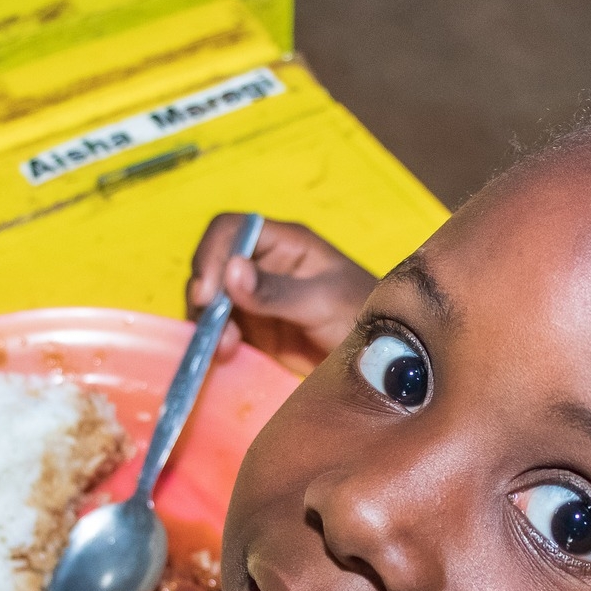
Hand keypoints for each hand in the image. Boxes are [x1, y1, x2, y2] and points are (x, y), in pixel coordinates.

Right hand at [186, 214, 376, 374]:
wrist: (384, 360)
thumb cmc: (365, 318)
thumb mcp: (323, 302)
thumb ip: (276, 290)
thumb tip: (231, 271)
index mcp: (285, 242)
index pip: (232, 230)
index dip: (213, 254)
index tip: (207, 293)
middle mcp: (264, 264)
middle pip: (214, 264)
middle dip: (206, 293)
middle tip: (212, 328)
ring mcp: (256, 297)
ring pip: (211, 299)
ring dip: (208, 321)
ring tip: (224, 348)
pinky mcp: (254, 329)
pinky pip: (220, 328)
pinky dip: (214, 339)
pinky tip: (224, 354)